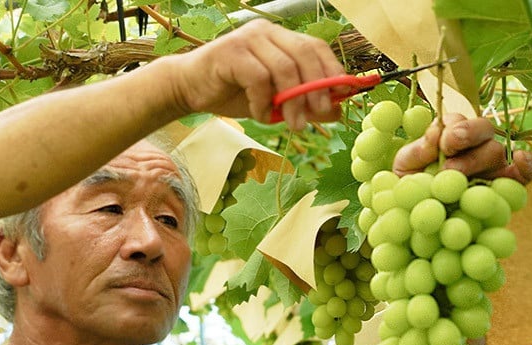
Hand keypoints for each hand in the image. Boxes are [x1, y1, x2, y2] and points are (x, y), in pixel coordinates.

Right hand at [171, 19, 343, 129]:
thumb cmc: (233, 93)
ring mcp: (248, 39)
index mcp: (280, 38)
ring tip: (292, 125)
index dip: (333, 69)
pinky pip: (259, 79)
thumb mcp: (275, 102)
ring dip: (293, 102)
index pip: (315, 46)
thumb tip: (337, 110)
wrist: (189, 89)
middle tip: (319, 115)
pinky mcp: (231, 53)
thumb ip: (304, 103)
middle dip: (316, 87)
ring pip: (284, 68)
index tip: (343, 94)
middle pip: (304, 54)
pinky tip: (260, 116)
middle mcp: (267, 32)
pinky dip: (264, 103)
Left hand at [393, 113, 531, 184]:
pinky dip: (528, 165)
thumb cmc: (410, 191)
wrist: (416, 224)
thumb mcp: (404, 169)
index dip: (454, 127)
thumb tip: (435, 132)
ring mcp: (492, 168)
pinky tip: (522, 160)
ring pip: (498, 150)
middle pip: (483, 129)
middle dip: (467, 136)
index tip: (445, 142)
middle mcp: (474, 147)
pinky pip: (524, 174)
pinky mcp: (506, 190)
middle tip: (450, 153)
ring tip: (459, 178)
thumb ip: (416, 151)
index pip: (458, 121)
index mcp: (450, 137)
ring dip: (479, 159)